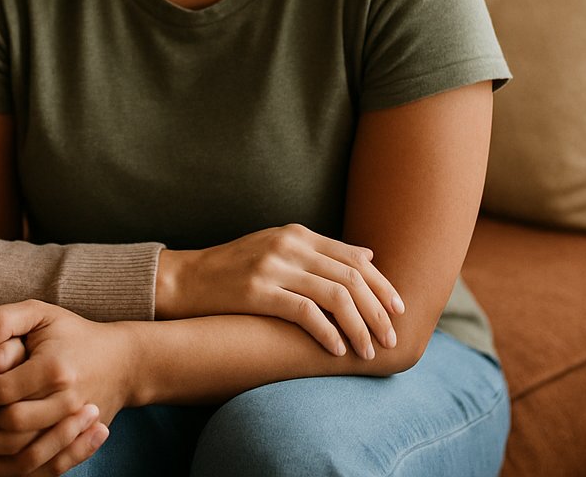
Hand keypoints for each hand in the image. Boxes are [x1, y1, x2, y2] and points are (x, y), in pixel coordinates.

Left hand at [0, 302, 132, 474]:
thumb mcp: (39, 313)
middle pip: (9, 431)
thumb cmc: (73, 334)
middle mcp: (69, 404)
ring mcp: (75, 429)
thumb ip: (2, 320)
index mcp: (55, 369)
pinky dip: (7, 472)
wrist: (123, 362)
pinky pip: (40, 472)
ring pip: (23, 460)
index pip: (1, 392)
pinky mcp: (77, 447)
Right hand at [154, 224, 402, 358]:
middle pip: (351, 278)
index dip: (382, 285)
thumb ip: (321, 251)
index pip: (355, 258)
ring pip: (335, 297)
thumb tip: (369, 255)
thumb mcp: (278, 248)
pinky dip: (327, 332)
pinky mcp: (258, 291)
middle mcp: (289, 245)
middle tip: (391, 339)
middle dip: (377, 311)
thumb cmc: (234, 269)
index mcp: (298, 233)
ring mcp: (273, 266)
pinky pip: (305, 312)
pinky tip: (336, 350)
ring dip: (358, 327)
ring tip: (367, 351)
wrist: (186, 280)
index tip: (399, 310)